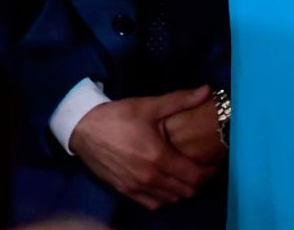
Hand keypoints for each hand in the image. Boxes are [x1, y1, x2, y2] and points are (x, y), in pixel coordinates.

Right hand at [68, 87, 217, 209]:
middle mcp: (150, 177)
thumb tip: (207, 89)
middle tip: (198, 167)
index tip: (212, 162)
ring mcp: (137, 186)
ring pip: (172, 199)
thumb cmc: (116, 116)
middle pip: (187, 191)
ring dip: (181, 190)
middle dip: (198, 181)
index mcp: (159, 157)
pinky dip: (163, 197)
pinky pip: (153, 203)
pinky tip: (162, 183)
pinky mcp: (125, 190)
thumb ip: (179, 100)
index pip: (197, 176)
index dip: (210, 171)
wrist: (81, 127)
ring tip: (181, 175)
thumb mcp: (148, 106)